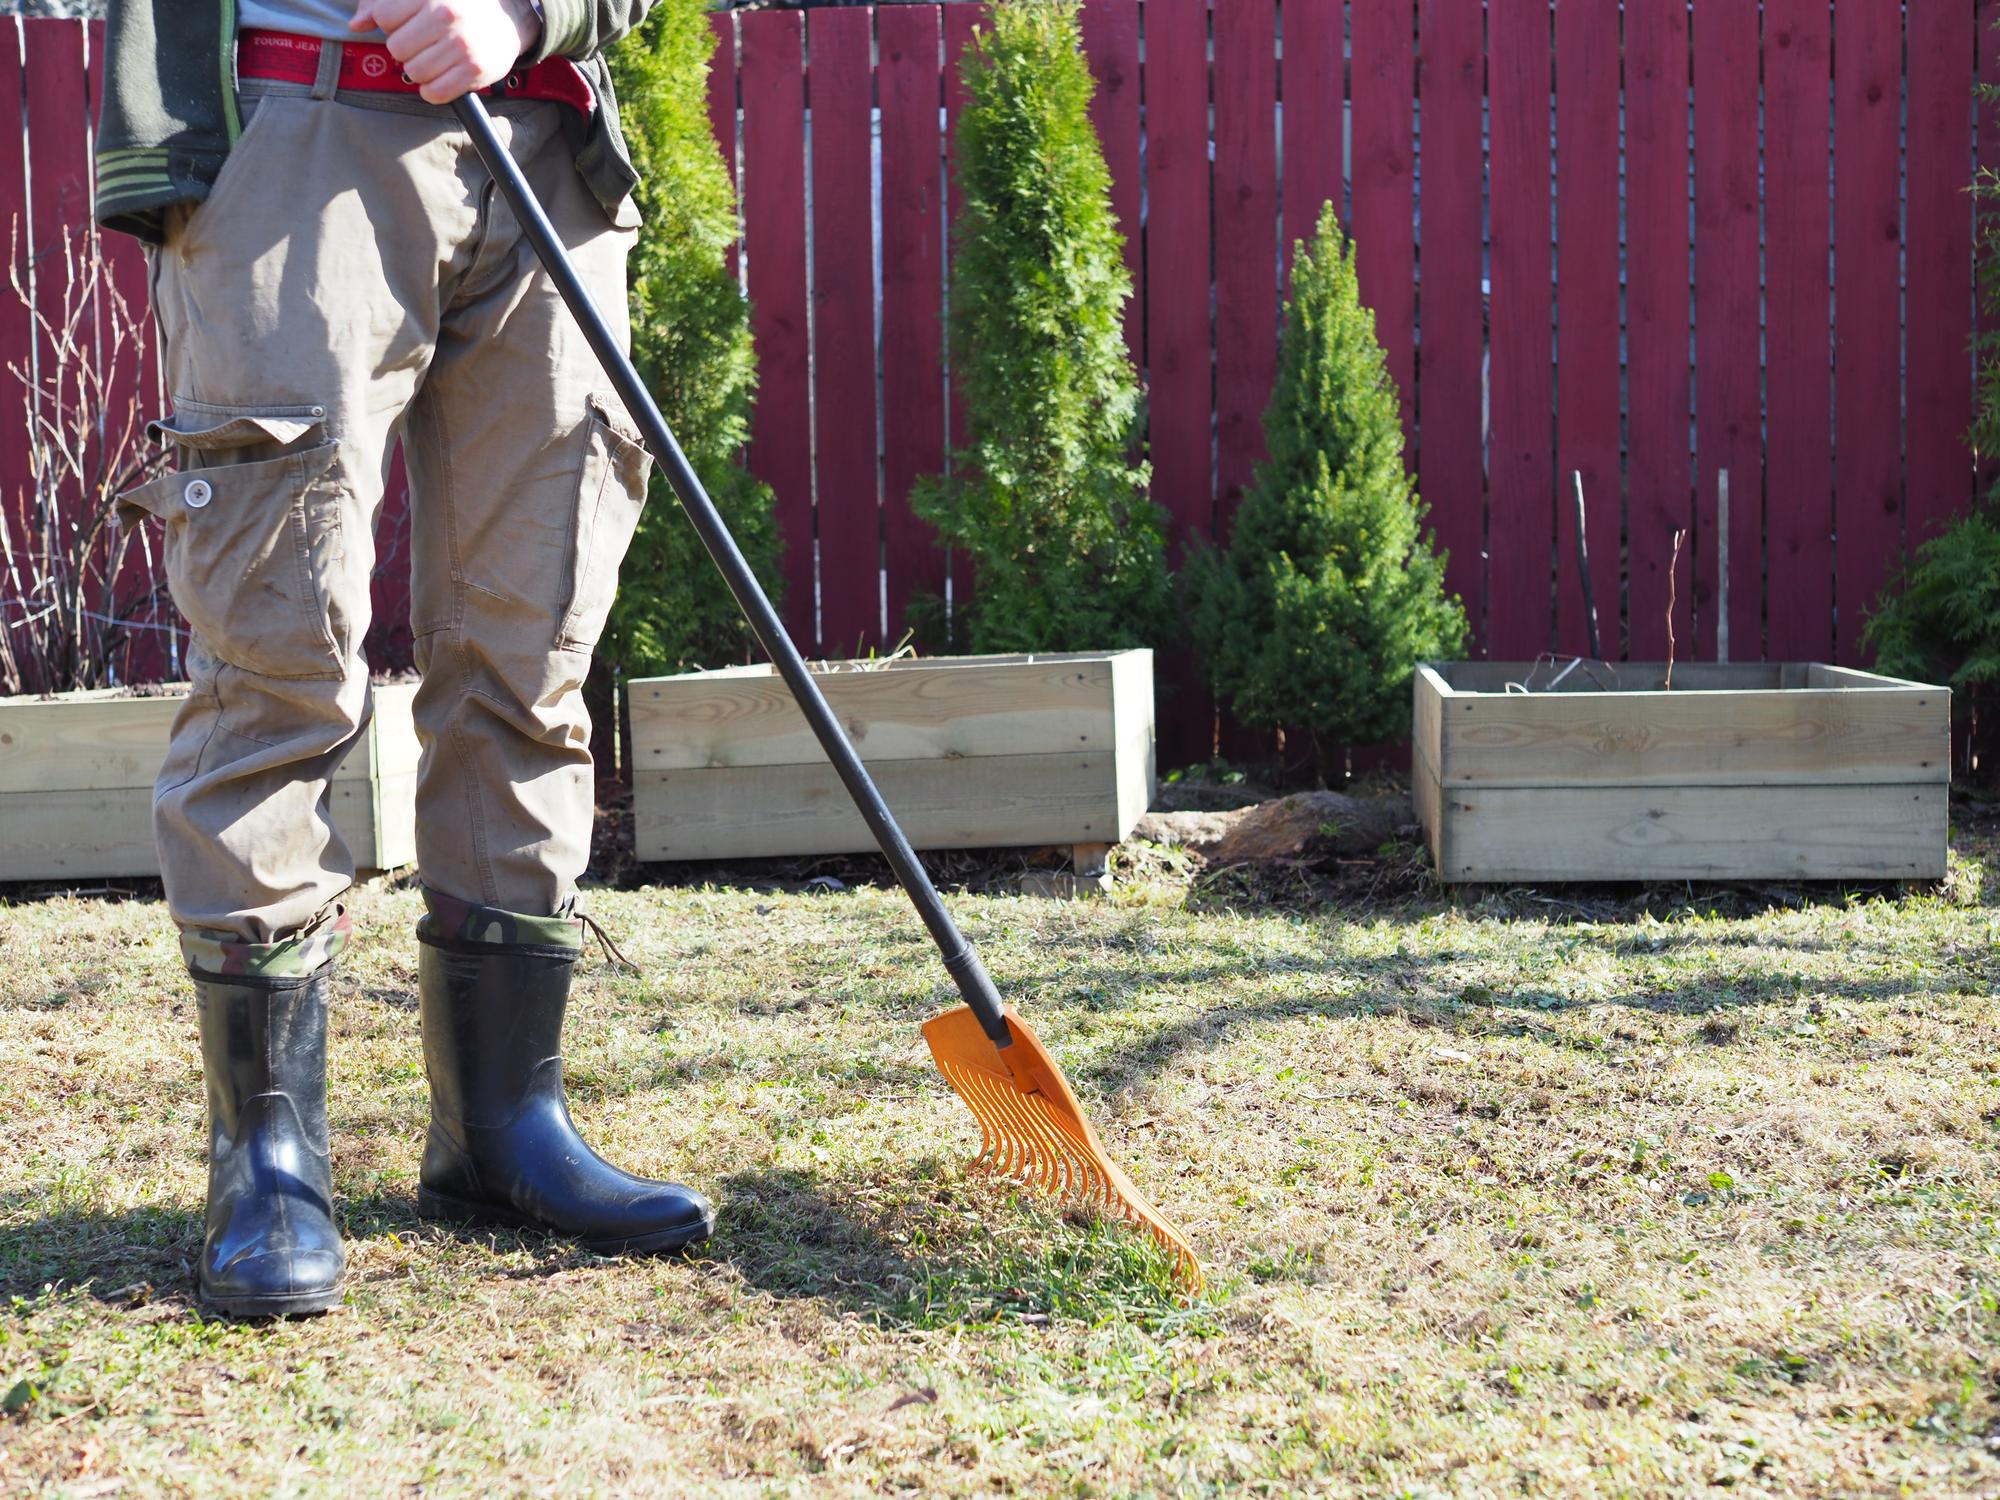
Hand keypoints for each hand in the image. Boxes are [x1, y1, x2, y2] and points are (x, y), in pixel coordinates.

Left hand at [350, 0, 541, 104]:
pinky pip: (434, 93)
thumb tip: (358, 24)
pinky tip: (441, 77)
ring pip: (413, 72)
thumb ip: (384, 3)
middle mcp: (446, 16)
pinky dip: (432, 90)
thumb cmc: (459, 4)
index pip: (385, 18)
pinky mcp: (474, 71)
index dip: (392, 24)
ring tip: (435, 58)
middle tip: (424, 43)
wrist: (509, 19)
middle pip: (396, 48)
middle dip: (406, 48)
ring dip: (419, 70)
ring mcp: (462, 45)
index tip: (410, 23)